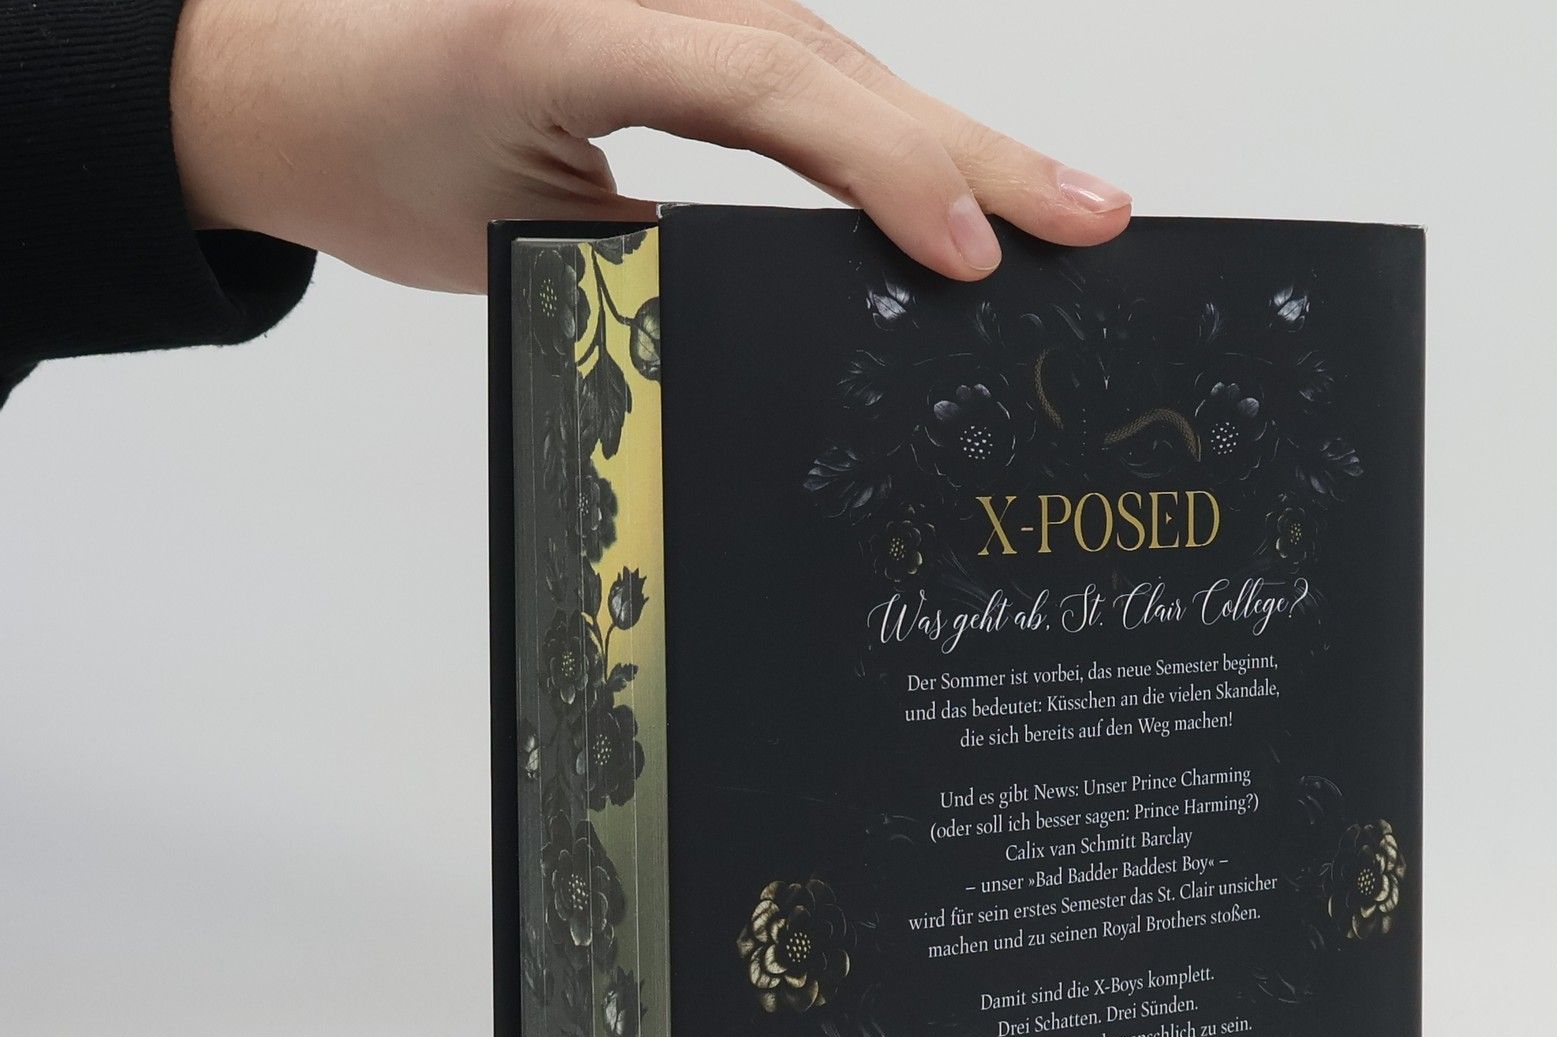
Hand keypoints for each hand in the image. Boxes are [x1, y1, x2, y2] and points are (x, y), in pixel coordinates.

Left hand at [170, 0, 1130, 291]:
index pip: (763, 86)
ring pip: (840, 60)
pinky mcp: (686, 14)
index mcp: (566, 24)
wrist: (282, 68)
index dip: (882, 165)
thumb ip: (646, 253)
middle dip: (973, 151)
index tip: (970, 252)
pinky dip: (893, 131)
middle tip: (1094, 218)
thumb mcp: (508, 236)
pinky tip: (966, 181)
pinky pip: (808, 69)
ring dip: (957, 142)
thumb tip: (794, 306)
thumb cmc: (371, 150)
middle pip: (835, 62)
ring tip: (1065, 211)